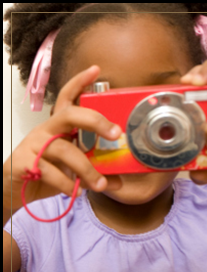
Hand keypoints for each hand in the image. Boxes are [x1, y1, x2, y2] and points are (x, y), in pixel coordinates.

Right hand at [3, 65, 121, 209]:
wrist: (13, 188)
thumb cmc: (45, 172)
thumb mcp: (71, 169)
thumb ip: (93, 171)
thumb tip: (118, 181)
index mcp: (58, 126)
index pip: (67, 98)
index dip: (80, 83)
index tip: (96, 70)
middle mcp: (46, 129)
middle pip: (70, 114)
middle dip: (95, 121)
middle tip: (116, 133)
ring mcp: (34, 144)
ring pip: (64, 150)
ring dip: (86, 169)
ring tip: (101, 184)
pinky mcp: (25, 162)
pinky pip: (50, 171)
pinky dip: (67, 183)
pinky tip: (77, 191)